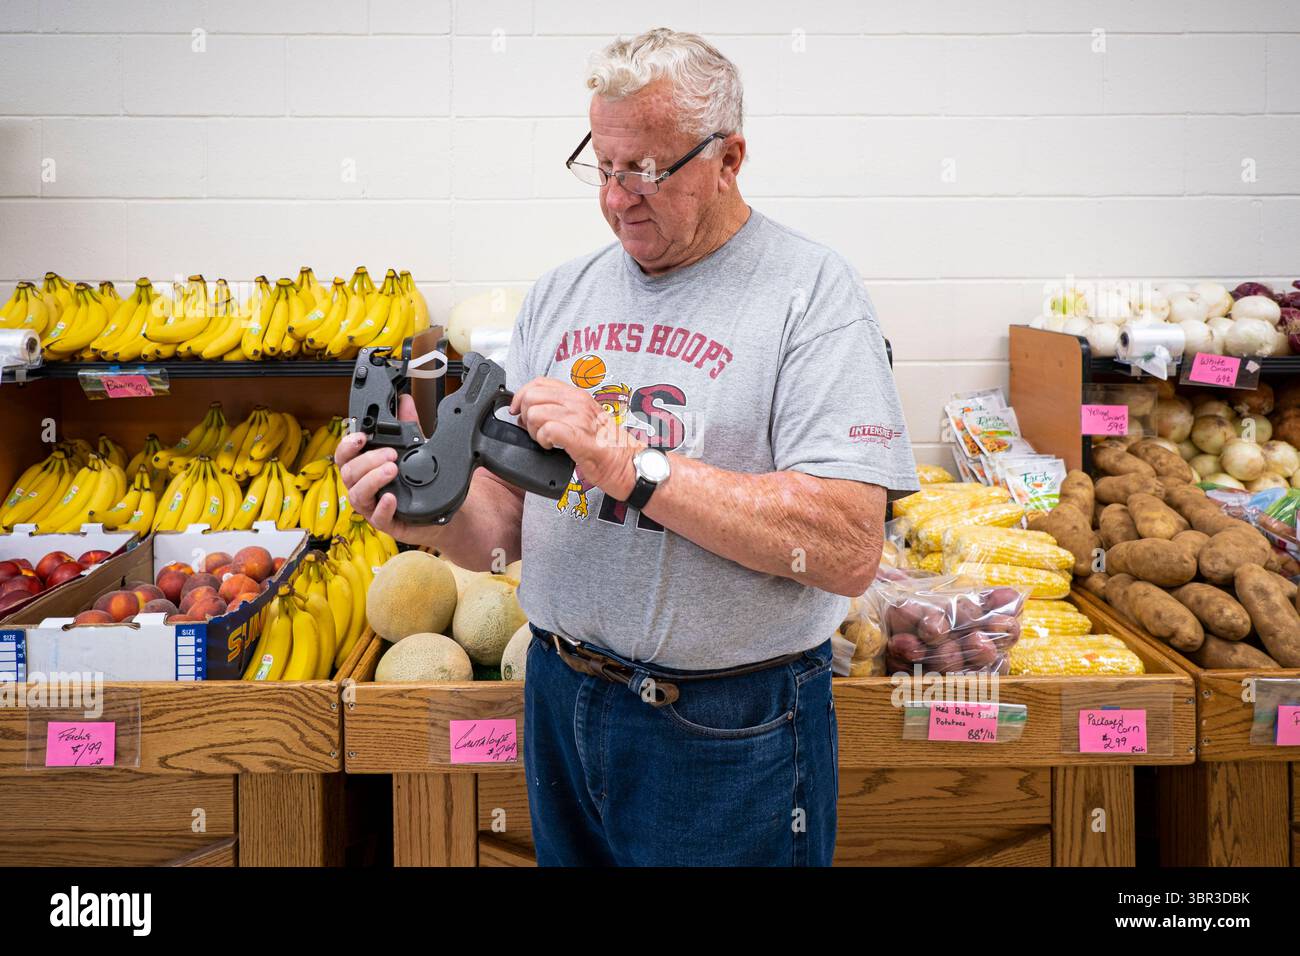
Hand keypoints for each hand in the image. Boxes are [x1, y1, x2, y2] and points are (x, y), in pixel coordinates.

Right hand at [335, 394, 425, 541]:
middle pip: (348, 473)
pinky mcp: (387, 524)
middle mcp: (365, 488)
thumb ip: (408, 426)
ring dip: (372, 480)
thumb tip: (405, 401)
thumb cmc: (420, 484)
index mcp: (366, 469)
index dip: (348, 445)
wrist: (442, 514)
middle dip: (366, 461)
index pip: (345, 456)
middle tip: (390, 454)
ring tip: (392, 469)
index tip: (361, 436)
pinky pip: (377, 518)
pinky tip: (391, 497)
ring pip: (357, 495)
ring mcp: (373, 507)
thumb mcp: (416, 451)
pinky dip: (383, 507)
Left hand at [510, 377, 642, 498]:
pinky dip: (543, 440)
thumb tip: (532, 410)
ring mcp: (579, 419)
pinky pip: (548, 430)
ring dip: (535, 432)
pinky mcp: (579, 438)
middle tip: (536, 431)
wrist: (629, 464)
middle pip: (531, 397)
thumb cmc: (607, 446)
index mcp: (577, 395)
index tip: (518, 411)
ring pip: (536, 414)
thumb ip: (561, 410)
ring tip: (547, 441)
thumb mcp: (584, 418)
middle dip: (526, 416)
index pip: (538, 382)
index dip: (521, 396)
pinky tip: (552, 447)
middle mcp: (578, 402)